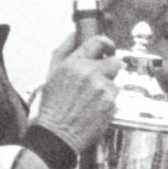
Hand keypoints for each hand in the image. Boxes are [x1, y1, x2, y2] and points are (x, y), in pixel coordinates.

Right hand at [34, 34, 119, 154]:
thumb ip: (63, 50)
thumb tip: (73, 33)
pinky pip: (115, 99)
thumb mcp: (51, 73)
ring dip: (107, 89)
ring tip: (91, 100)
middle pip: (116, 61)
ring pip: (115, 82)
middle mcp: (90, 73)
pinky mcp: (111, 104)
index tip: (109, 49)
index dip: (107, 44)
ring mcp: (103, 89)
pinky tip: (93, 110)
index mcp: (75, 63)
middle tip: (101, 78)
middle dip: (111, 68)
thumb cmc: (51, 106)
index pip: (99, 42)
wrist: (56, 134)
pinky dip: (107, 104)